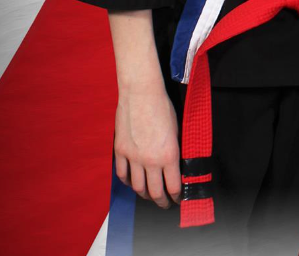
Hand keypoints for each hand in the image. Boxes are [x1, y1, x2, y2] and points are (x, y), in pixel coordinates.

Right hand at [113, 83, 180, 208]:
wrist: (141, 93)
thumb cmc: (162, 106)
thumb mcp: (177, 129)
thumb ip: (175, 149)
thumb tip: (177, 164)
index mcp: (168, 155)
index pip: (173, 186)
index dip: (177, 196)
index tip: (178, 199)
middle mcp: (150, 160)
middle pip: (154, 191)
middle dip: (161, 201)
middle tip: (165, 204)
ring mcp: (133, 157)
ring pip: (137, 186)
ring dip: (144, 194)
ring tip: (149, 195)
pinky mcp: (120, 151)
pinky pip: (122, 174)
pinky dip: (127, 181)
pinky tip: (132, 182)